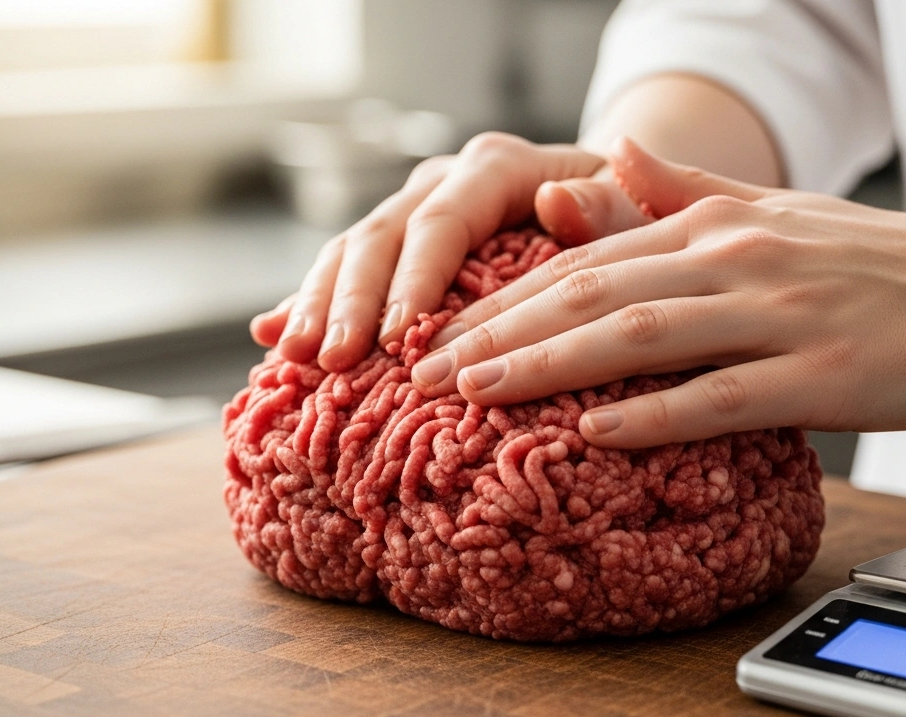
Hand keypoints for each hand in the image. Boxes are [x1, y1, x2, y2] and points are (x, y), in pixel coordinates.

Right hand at [250, 132, 651, 370]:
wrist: (606, 203)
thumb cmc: (626, 217)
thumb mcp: (634, 209)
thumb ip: (608, 207)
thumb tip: (558, 201)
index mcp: (497, 168)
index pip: (443, 221)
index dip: (415, 279)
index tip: (399, 336)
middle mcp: (445, 183)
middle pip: (382, 236)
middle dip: (352, 300)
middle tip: (331, 359)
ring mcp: (413, 213)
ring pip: (351, 251)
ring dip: (318, 305)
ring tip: (295, 358)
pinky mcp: (397, 247)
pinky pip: (342, 271)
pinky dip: (307, 303)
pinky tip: (271, 338)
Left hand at [410, 138, 905, 448]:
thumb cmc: (885, 261)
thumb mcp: (778, 211)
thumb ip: (685, 190)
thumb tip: (603, 160)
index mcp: (719, 224)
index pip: (587, 259)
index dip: (505, 296)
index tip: (438, 329)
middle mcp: (737, 260)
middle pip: (591, 293)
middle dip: (497, 332)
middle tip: (420, 370)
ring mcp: (779, 316)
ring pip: (639, 335)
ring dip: (548, 364)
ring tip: (474, 393)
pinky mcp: (821, 377)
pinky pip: (720, 395)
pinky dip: (652, 411)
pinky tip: (594, 429)